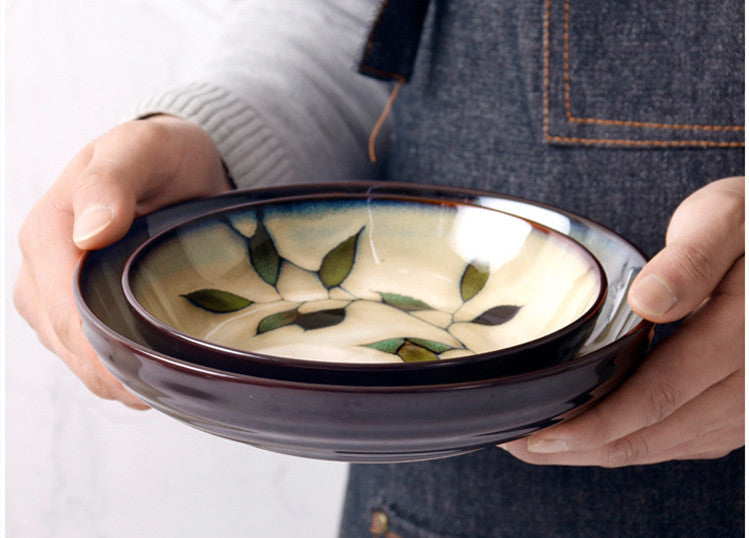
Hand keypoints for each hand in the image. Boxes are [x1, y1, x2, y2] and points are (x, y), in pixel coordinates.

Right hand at [14, 116, 231, 408]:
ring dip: (112, 377)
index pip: (63, 310)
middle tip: (161, 391)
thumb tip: (91, 232)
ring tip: (160, 387)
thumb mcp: (141, 150)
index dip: (99, 350)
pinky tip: (147, 373)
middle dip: (108, 372)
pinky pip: (84, 350)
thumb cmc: (160, 156)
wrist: (174, 166)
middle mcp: (40, 268)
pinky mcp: (72, 307)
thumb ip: (111, 181)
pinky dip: (114, 368)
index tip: (142, 374)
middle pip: (66, 341)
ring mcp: (52, 292)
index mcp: (48, 232)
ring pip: (73, 354)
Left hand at [501, 176, 744, 466]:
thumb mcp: (720, 221)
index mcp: (741, 336)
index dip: (596, 424)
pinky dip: (638, 443)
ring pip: (669, 445)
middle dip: (585, 447)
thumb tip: (649, 301)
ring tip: (547, 446)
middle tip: (523, 446)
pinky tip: (598, 439)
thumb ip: (690, 261)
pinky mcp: (741, 406)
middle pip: (656, 433)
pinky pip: (688, 440)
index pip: (659, 396)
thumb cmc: (746, 223)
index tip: (543, 435)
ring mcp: (748, 401)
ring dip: (606, 451)